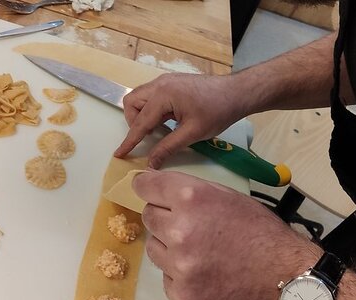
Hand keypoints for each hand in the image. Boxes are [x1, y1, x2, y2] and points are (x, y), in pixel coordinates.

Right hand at [114, 73, 248, 168]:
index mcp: (163, 96)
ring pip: (140, 97)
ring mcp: (165, 80)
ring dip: (142, 115)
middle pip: (132, 103)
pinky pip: (151, 95)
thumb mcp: (192, 134)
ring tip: (159, 130)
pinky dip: (152, 109)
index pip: (140, 123)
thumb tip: (151, 164)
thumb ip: (168, 148)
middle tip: (150, 137)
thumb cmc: (217, 112)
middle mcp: (159, 84)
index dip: (129, 141)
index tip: (119, 154)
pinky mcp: (172, 82)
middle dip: (134, 122)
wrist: (236, 92)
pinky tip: (167, 121)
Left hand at [133, 170, 321, 299]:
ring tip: (199, 252)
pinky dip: (179, 275)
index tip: (149, 192)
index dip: (147, 188)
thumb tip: (160, 193)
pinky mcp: (181, 294)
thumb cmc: (261, 232)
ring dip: (169, 247)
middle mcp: (179, 229)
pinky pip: (166, 277)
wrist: (284, 279)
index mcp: (191, 198)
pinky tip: (204, 274)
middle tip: (188, 226)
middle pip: (148, 217)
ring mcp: (178, 265)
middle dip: (163, 218)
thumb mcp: (229, 198)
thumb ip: (192, 194)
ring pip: (153, 249)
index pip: (145, 187)